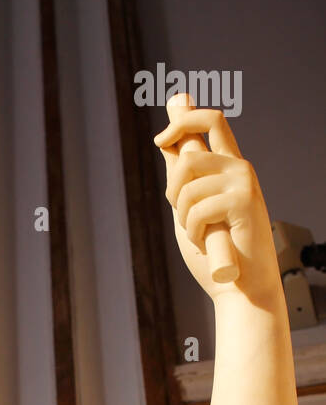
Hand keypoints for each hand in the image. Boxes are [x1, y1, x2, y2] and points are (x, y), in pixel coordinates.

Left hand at [154, 97, 280, 304]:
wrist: (242, 286)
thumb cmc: (216, 251)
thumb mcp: (191, 208)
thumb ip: (182, 177)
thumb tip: (166, 141)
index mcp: (229, 165)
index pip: (211, 121)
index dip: (183, 119)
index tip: (160, 139)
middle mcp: (239, 167)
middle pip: (188, 154)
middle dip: (172, 189)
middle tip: (182, 215)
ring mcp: (244, 181)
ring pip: (188, 186)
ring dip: (184, 217)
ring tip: (200, 234)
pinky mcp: (244, 201)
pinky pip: (197, 209)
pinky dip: (194, 231)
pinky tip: (208, 241)